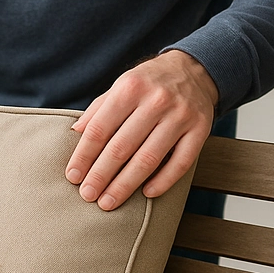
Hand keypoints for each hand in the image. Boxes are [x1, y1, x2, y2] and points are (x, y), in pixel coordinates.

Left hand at [65, 51, 217, 209]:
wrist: (192, 70)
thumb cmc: (147, 85)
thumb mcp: (120, 87)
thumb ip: (97, 111)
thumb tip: (74, 134)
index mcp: (130, 88)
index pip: (100, 129)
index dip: (84, 156)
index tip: (73, 177)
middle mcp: (156, 100)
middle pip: (121, 147)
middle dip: (101, 175)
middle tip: (88, 195)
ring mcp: (181, 116)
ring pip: (149, 158)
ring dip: (125, 185)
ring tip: (108, 202)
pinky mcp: (201, 129)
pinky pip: (181, 162)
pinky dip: (163, 181)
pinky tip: (146, 194)